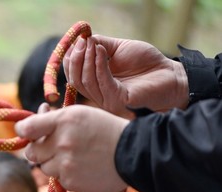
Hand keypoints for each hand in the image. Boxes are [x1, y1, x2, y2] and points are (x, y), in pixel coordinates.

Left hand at [15, 104, 129, 191]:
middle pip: (31, 153)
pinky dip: (67, 175)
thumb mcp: (80, 114)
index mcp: (64, 121)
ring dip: (54, 163)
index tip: (25, 131)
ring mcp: (66, 165)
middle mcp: (62, 143)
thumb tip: (27, 124)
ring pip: (45, 167)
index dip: (23, 130)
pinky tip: (83, 167)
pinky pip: (59, 180)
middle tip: (52, 146)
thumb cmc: (106, 129)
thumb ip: (52, 119)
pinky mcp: (72, 183)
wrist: (135, 153)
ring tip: (75, 156)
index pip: (27, 128)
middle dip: (38, 150)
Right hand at [63, 35, 187, 115]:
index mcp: (96, 84)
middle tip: (83, 43)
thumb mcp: (119, 49)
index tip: (77, 41)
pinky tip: (101, 51)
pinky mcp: (117, 101)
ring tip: (93, 44)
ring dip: (87, 60)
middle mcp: (98, 95)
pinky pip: (102, 83)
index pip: (73, 75)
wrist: (171, 75)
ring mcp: (107, 100)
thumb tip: (83, 39)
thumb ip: (100, 45)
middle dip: (76, 59)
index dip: (71, 59)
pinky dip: (99, 65)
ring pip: (86, 82)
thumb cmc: (147, 63)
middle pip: (75, 80)